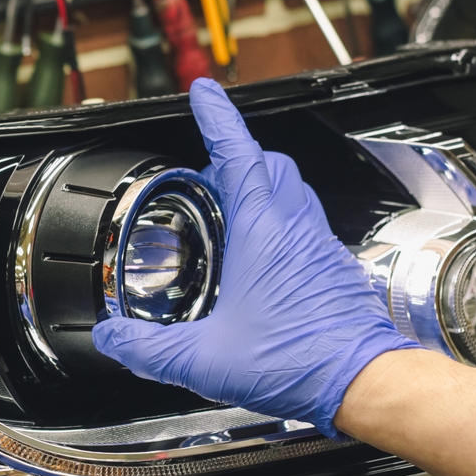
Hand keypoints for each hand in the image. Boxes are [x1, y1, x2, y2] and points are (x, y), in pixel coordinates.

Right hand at [92, 78, 419, 437]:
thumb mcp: (204, 359)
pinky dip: (277, 219)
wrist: (361, 380)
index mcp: (262, 232)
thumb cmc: (299, 361)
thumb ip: (148, 350)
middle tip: (206, 167)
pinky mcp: (330, 266)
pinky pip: (303, 222)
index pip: (239, 154)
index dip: (218, 118)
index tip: (205, 94)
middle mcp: (294, 228)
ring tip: (228, 206)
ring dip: (260, 184)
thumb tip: (113, 337)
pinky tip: (257, 256)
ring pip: (292, 189)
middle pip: (271, 162)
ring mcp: (317, 244)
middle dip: (237, 152)